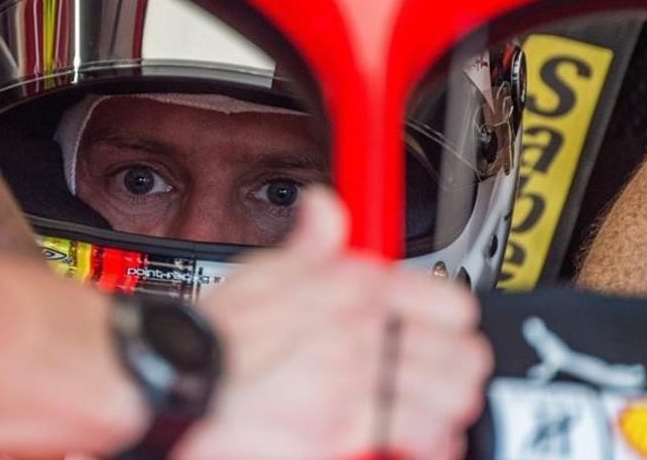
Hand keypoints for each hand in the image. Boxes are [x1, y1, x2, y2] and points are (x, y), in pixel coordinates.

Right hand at [179, 188, 491, 459]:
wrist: (186, 371)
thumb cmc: (218, 327)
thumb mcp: (263, 267)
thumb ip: (310, 242)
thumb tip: (325, 209)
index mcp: (351, 285)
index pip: (446, 300)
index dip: (451, 318)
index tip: (443, 327)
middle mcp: (363, 330)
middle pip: (460, 352)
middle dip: (458, 365)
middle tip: (443, 370)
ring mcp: (359, 379)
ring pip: (450, 394)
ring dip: (449, 403)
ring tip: (436, 405)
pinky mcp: (347, 425)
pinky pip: (420, 437)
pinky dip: (429, 441)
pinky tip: (421, 439)